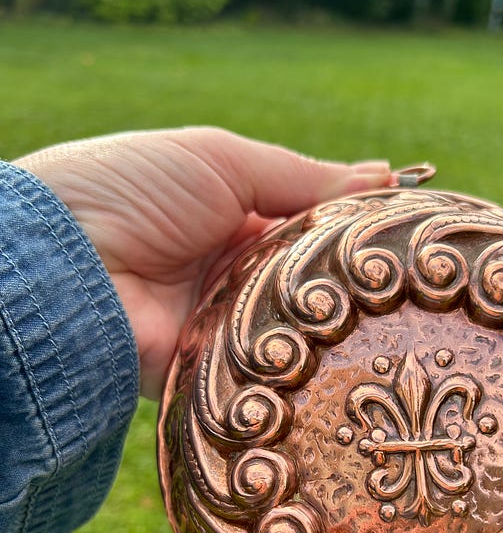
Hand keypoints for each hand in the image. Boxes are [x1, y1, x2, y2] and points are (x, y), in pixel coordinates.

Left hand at [15, 128, 390, 398]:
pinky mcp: (216, 373)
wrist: (61, 263)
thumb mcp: (221, 160)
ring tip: (389, 311)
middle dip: (353, 275)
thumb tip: (383, 178)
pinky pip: (269, 369)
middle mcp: (234, 272)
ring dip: (331, 316)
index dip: (354, 223)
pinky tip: (345, 353)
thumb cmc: (131, 191)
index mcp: (232, 217)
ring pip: (300, 325)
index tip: (408, 223)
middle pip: (312, 277)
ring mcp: (226, 324)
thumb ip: (301, 175)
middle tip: (410, 276)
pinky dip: (298, 358)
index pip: (310, 222)